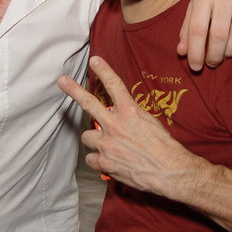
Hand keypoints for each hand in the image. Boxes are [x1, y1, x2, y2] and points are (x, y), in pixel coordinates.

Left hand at [58, 56, 197, 195]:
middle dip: (74, 90)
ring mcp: (107, 143)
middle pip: (88, 103)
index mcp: (130, 112)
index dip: (103, 70)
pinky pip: (90, 158)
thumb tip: (122, 115)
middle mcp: (115, 124)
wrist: (169, 172)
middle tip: (63, 81)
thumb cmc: (165, 148)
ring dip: (94, 140)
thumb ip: (132, 116)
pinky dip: (97, 160)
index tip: (95, 60)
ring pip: (87, 136)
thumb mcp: (151, 123)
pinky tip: (108, 161)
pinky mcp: (104, 162)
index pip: (114, 85)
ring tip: (107, 145)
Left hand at [178, 0, 231, 69]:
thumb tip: (182, 52)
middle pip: (219, 34)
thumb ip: (188, 26)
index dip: (195, 52)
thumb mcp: (197, 0)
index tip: (196, 67)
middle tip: (212, 63)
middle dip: (214, 55)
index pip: (197, 29)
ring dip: (231, 50)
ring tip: (225, 54)